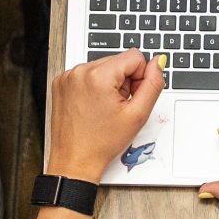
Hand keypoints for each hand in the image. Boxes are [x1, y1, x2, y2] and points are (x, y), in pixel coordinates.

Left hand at [46, 50, 167, 182]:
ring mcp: (67, 77)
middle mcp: (79, 71)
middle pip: (118, 61)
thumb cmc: (101, 143)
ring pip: (103, 67)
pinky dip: (93, 87)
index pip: (134, 56)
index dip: (139, 78)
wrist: (75, 161)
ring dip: (108, 84)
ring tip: (103, 108)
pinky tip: (92, 106)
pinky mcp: (60, 83)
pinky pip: (87, 74)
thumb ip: (153, 84)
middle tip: (117, 106)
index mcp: (98, 76)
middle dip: (123, 81)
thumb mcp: (137, 115)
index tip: (130, 98)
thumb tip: (158, 62)